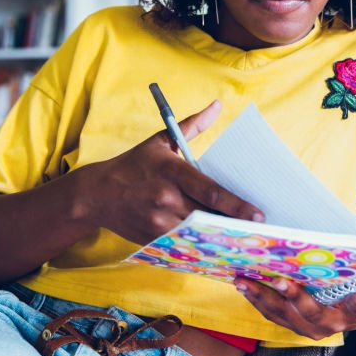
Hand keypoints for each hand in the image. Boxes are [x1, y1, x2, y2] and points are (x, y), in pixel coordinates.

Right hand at [78, 99, 263, 244]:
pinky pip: (183, 246)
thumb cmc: (134, 164)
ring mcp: (158, 222)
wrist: (96, 193)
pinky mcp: (152, 239)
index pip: (211, 192)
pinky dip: (200, 247)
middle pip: (209, 217)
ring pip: (198, 234)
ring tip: (243, 241)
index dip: (237, 206)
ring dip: (220, 238)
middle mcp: (166, 198)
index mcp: (172, 172)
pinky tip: (218, 250)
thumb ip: (192, 126)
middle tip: (258, 231)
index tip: (258, 214)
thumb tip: (217, 106)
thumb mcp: (161, 140)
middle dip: (234, 225)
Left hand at [233, 236, 355, 339]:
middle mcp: (333, 324)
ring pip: (284, 316)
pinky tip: (241, 280)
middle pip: (312, 315)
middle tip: (279, 280)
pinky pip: (271, 313)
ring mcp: (309, 326)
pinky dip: (255, 299)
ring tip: (245, 278)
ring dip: (263, 299)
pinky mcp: (291, 322)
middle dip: (294, 298)